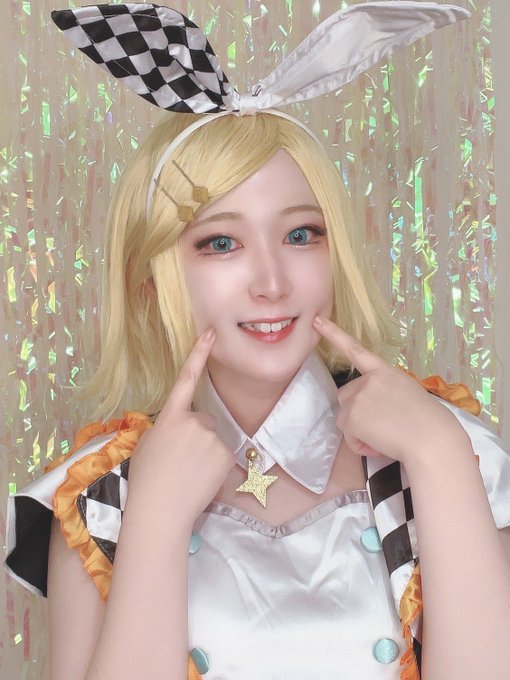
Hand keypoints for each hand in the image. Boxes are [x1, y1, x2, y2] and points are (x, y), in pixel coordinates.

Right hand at [127, 328, 234, 527]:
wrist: (161, 511)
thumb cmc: (146, 479)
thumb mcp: (148, 444)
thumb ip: (168, 428)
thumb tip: (181, 428)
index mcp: (171, 417)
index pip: (186, 378)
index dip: (199, 353)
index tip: (211, 332)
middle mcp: (194, 421)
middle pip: (203, 420)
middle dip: (196, 435)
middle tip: (181, 460)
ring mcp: (213, 438)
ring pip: (213, 438)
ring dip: (206, 451)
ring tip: (189, 472)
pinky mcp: (227, 455)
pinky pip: (223, 454)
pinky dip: (215, 464)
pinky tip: (201, 479)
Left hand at [313, 315, 469, 466]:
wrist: (432, 438)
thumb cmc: (429, 422)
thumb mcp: (407, 394)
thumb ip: (385, 392)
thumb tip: (370, 412)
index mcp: (386, 371)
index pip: (356, 350)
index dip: (334, 334)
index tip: (317, 321)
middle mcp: (370, 380)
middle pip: (346, 396)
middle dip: (356, 412)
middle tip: (381, 426)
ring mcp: (359, 397)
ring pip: (345, 418)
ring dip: (358, 431)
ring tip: (384, 437)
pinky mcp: (353, 417)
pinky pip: (349, 437)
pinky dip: (361, 446)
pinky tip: (379, 445)